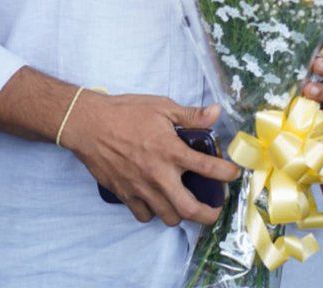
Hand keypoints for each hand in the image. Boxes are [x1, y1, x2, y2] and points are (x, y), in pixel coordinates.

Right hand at [61, 92, 238, 226]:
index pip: (208, 168)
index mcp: (171, 150)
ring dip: (180, 213)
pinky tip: (157, 201)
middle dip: (208, 215)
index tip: (233, 174)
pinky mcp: (125, 194)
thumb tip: (216, 112)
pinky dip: (153, 212)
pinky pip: (144, 215)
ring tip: (185, 204)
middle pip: (190, 209)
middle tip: (214, 209)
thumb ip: (190, 114)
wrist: (89, 124)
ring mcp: (141, 188)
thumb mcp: (161, 106)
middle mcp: (159, 174)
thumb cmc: (125, 112)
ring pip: (168, 216)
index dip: (226, 174)